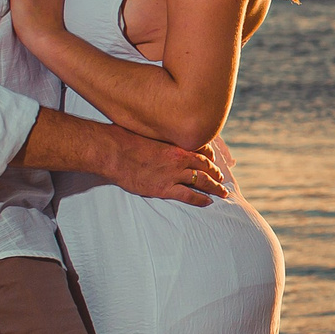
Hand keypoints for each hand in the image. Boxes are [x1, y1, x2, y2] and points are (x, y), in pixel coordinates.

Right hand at [97, 125, 229, 205]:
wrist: (113, 152)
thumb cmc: (124, 139)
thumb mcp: (145, 131)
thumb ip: (156, 136)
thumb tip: (155, 134)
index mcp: (174, 144)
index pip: (200, 149)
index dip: (209, 155)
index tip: (213, 159)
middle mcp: (178, 158)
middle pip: (204, 166)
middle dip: (215, 173)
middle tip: (222, 178)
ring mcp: (172, 174)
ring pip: (201, 181)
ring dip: (214, 186)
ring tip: (222, 191)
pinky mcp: (164, 188)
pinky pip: (188, 195)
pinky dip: (200, 199)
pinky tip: (208, 202)